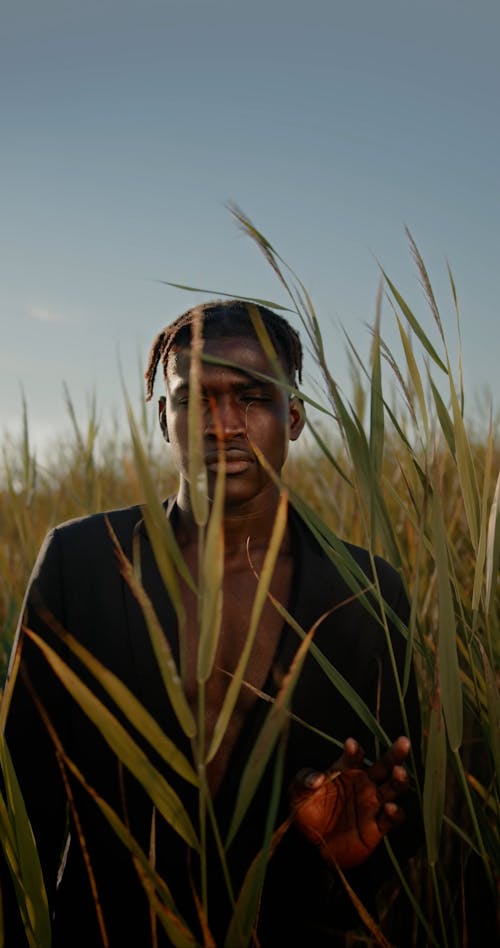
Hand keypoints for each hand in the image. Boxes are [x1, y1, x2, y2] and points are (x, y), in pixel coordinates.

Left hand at [289, 736, 410, 869]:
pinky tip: (391, 808)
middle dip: (394, 754)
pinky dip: (395, 813)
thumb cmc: (307, 810)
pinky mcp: (377, 826)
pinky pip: (392, 818)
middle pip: (384, 766)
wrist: (313, 845)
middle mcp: (364, 783)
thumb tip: (317, 778)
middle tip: (403, 742)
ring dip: (399, 780)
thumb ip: (304, 781)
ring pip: (393, 788)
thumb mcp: (298, 793)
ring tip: (399, 772)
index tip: (351, 745)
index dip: (354, 750)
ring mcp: (372, 804)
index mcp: (346, 770)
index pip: (354, 756)